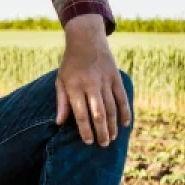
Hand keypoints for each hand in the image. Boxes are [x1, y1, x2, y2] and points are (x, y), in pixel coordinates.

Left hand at [57, 14, 131, 145]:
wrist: (86, 40)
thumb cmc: (70, 64)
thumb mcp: (60, 81)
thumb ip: (62, 102)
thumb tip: (60, 123)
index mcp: (74, 87)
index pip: (80, 114)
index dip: (85, 129)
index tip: (87, 142)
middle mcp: (91, 85)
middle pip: (98, 114)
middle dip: (101, 132)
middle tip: (102, 144)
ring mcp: (105, 81)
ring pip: (112, 108)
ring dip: (112, 125)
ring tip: (111, 138)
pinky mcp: (116, 78)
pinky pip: (122, 98)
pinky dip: (125, 112)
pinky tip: (125, 124)